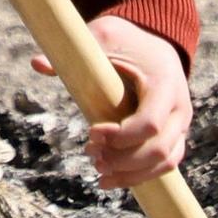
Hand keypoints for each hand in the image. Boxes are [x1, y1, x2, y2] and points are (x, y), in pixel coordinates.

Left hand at [57, 13, 193, 189]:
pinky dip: (140, 175)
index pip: (150, 123)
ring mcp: (180, 124)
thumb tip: (37, 63)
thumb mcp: (101, 38)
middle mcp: (180, 107)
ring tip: (98, 171)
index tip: (91, 132)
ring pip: (165, 162)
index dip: (121, 137)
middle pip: (159, 150)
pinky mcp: (175, 135)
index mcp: (165, 82)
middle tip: (90, 154)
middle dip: (122, 160)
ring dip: (131, 173)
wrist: (155, 42)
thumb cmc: (127, 40)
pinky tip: (111, 179)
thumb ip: (75, 54)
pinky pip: (165, 164)